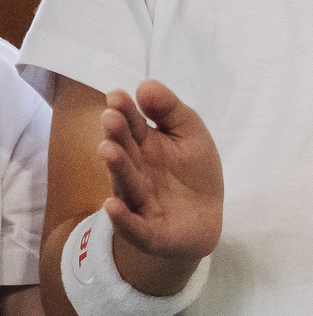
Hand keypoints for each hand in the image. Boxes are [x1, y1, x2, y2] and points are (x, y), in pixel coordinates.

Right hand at [97, 80, 222, 278]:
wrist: (202, 221)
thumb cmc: (192, 172)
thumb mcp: (190, 134)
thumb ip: (170, 110)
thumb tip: (146, 84)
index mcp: (144, 147)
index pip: (132, 127)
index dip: (125, 111)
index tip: (117, 95)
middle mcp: (135, 172)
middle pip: (125, 153)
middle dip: (117, 136)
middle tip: (111, 118)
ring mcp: (138, 201)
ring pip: (126, 184)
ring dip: (117, 168)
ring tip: (108, 150)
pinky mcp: (146, 231)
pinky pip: (133, 226)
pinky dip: (122, 218)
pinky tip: (111, 205)